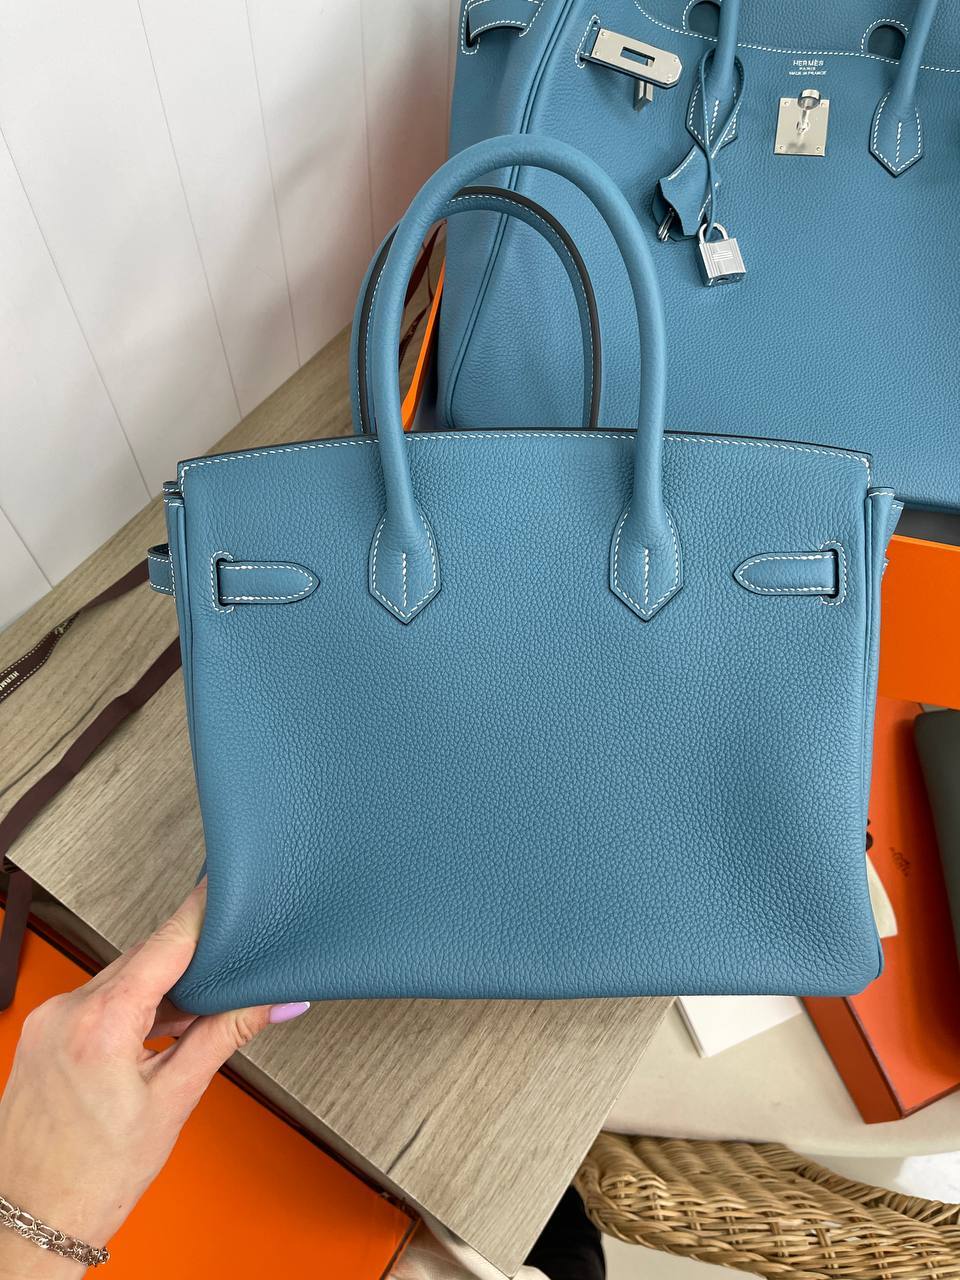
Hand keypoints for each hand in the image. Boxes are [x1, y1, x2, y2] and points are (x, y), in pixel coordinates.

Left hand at [0, 882, 308, 1276]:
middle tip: (231, 963)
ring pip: (121, 976)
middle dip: (189, 959)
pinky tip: (156, 1030)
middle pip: (144, 957)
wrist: (32, 1219)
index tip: (226, 888)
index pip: (165, 943)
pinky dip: (133, 1004)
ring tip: (193, 1017)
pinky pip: (98, 997)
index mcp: (100, 1023)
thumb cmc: (94, 1177)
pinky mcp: (44, 1032)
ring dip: (161, 985)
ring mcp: (49, 1020)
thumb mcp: (175, 1100)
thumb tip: (273, 1002)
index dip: (201, 912)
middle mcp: (66, 1010)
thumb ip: (226, 1036)